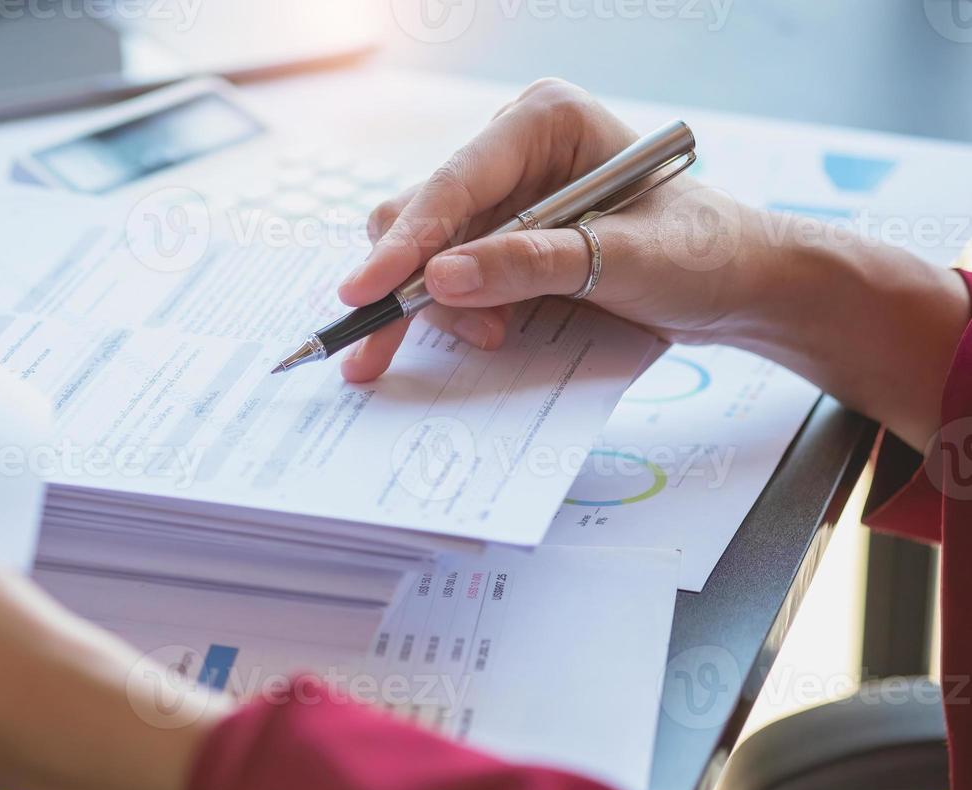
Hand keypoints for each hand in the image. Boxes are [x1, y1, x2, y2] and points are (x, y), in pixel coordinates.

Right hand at [338, 78, 767, 383]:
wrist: (741, 287)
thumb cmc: (703, 254)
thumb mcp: (622, 260)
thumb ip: (530, 265)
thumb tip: (441, 278)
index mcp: (546, 122)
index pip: (456, 183)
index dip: (405, 242)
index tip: (365, 291)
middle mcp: (514, 152)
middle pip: (425, 216)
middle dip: (410, 284)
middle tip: (378, 350)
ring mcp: (507, 197)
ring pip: (429, 252)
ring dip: (441, 307)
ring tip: (491, 340)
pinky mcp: (506, 239)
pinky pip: (453, 276)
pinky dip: (457, 312)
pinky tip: (488, 336)